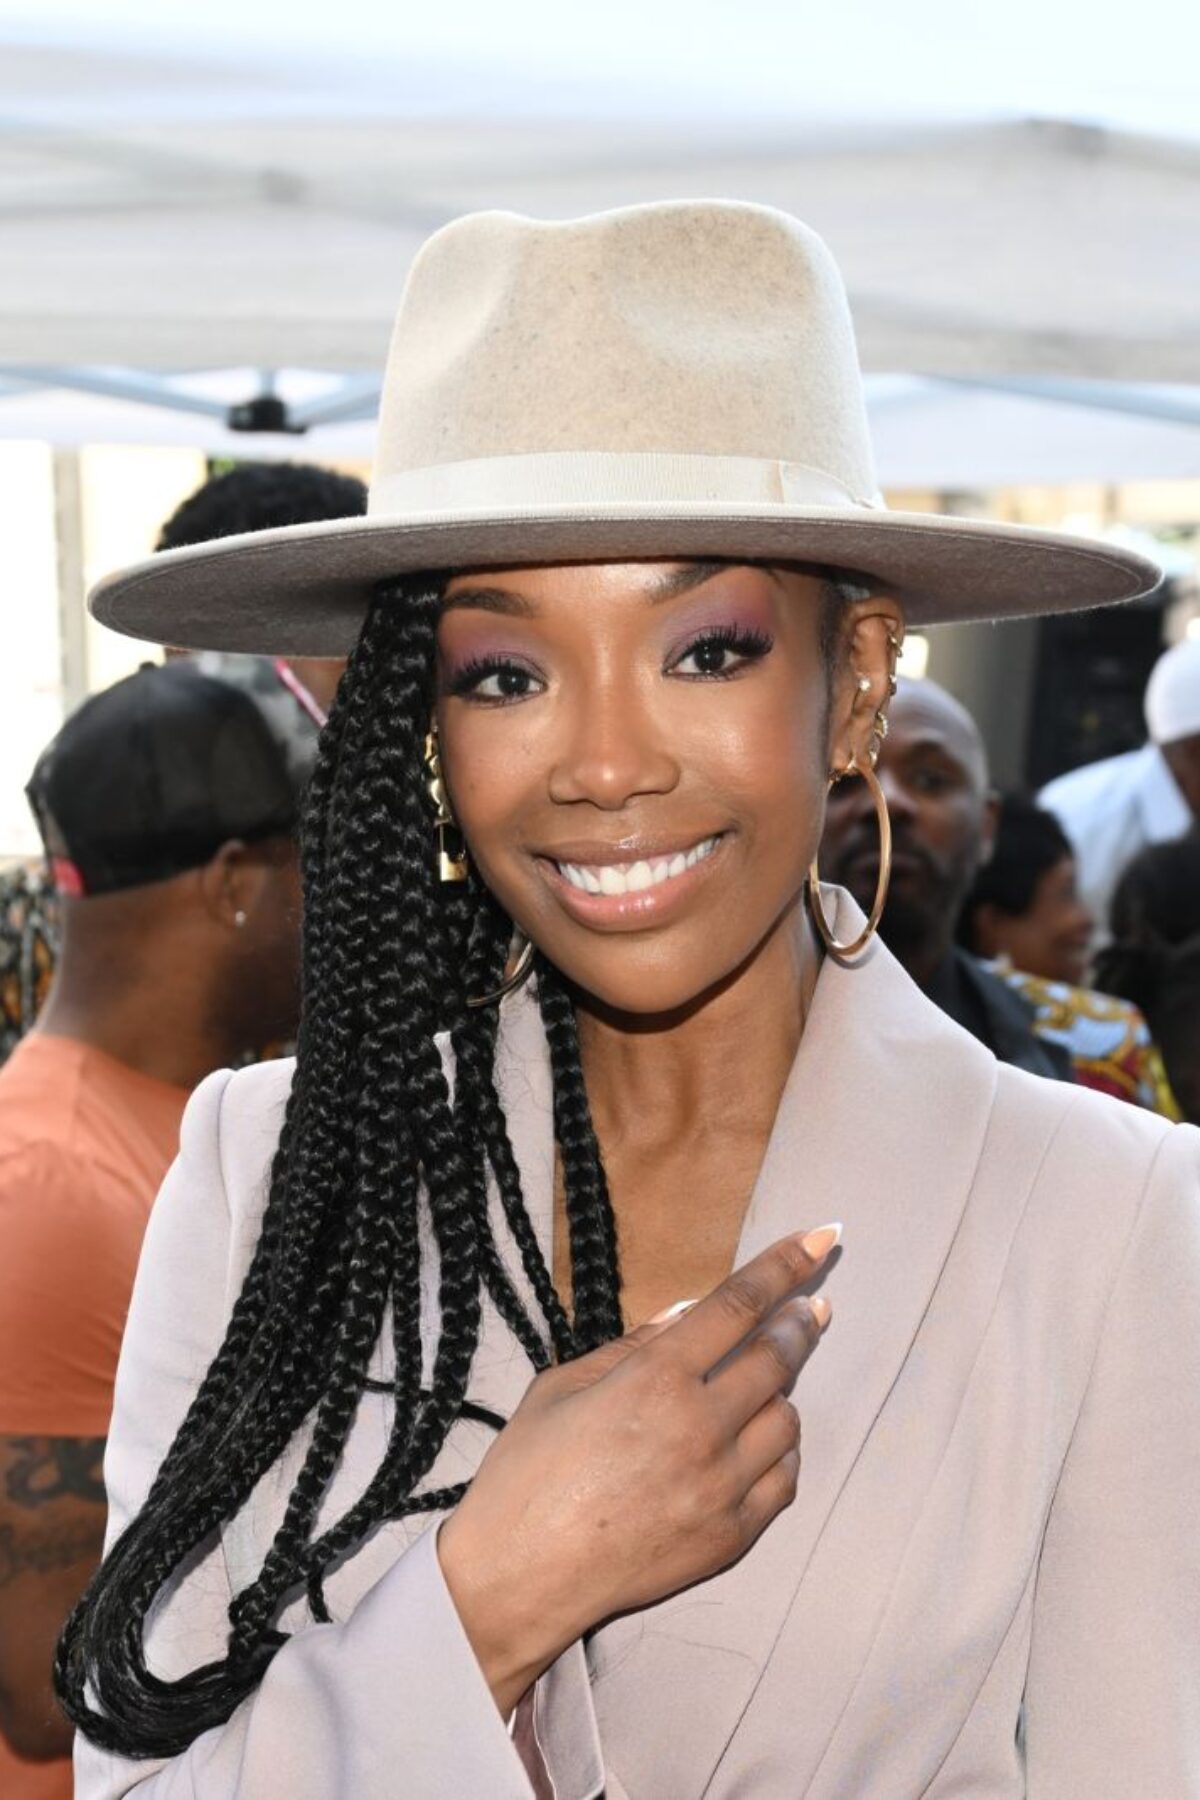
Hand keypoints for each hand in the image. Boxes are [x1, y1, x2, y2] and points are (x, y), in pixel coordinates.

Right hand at [437, 1225, 837, 1714]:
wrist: (517, 1578)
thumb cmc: (526, 1475)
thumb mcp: (562, 1385)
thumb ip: (633, 1344)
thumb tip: (689, 1313)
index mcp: (655, 1378)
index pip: (739, 1305)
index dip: (785, 1266)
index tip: (821, 1238)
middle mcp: (700, 1426)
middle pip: (777, 1355)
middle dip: (802, 1319)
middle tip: (812, 1306)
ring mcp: (721, 1485)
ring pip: (788, 1418)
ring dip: (783, 1390)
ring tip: (762, 1383)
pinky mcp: (731, 1536)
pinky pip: (784, 1480)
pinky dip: (780, 1451)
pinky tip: (760, 1441)